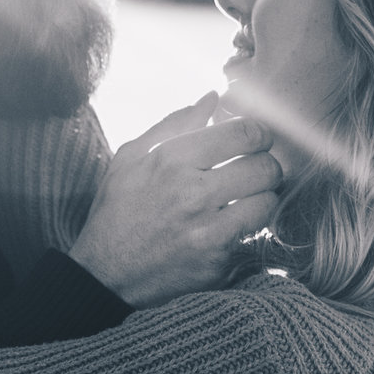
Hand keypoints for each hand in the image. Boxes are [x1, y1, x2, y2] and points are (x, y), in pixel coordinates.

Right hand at [67, 93, 282, 307]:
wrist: (104, 276)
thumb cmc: (116, 211)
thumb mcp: (131, 158)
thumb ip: (174, 124)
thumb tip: (212, 98)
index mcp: (172, 160)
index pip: (245, 133)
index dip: (259, 134)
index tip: (256, 140)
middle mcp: (193, 194)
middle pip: (265, 167)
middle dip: (267, 165)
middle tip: (256, 170)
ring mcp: (209, 232)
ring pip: (268, 202)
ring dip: (263, 198)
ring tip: (246, 198)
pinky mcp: (218, 263)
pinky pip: (253, 236)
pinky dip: (247, 230)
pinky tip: (229, 227)